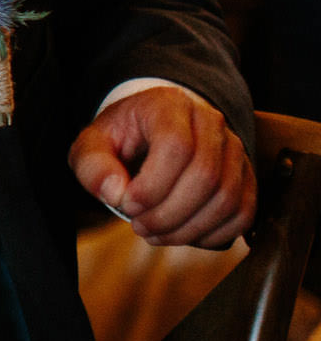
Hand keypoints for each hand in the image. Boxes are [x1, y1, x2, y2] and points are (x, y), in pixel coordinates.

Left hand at [69, 86, 255, 247]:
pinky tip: (181, 235)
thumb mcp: (92, 144)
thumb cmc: (121, 139)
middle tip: (139, 226)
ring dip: (188, 228)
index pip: (176, 146)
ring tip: (155, 234)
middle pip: (205, 176)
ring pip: (227, 199)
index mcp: (170, 105)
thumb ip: (93, 165)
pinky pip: (243, 214)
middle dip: (169, 214)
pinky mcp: (246, 178)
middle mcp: (210, 123)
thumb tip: (115, 193)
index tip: (127, 204)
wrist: (149, 134)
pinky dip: (212, 235)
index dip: (152, 186)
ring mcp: (234, 150)